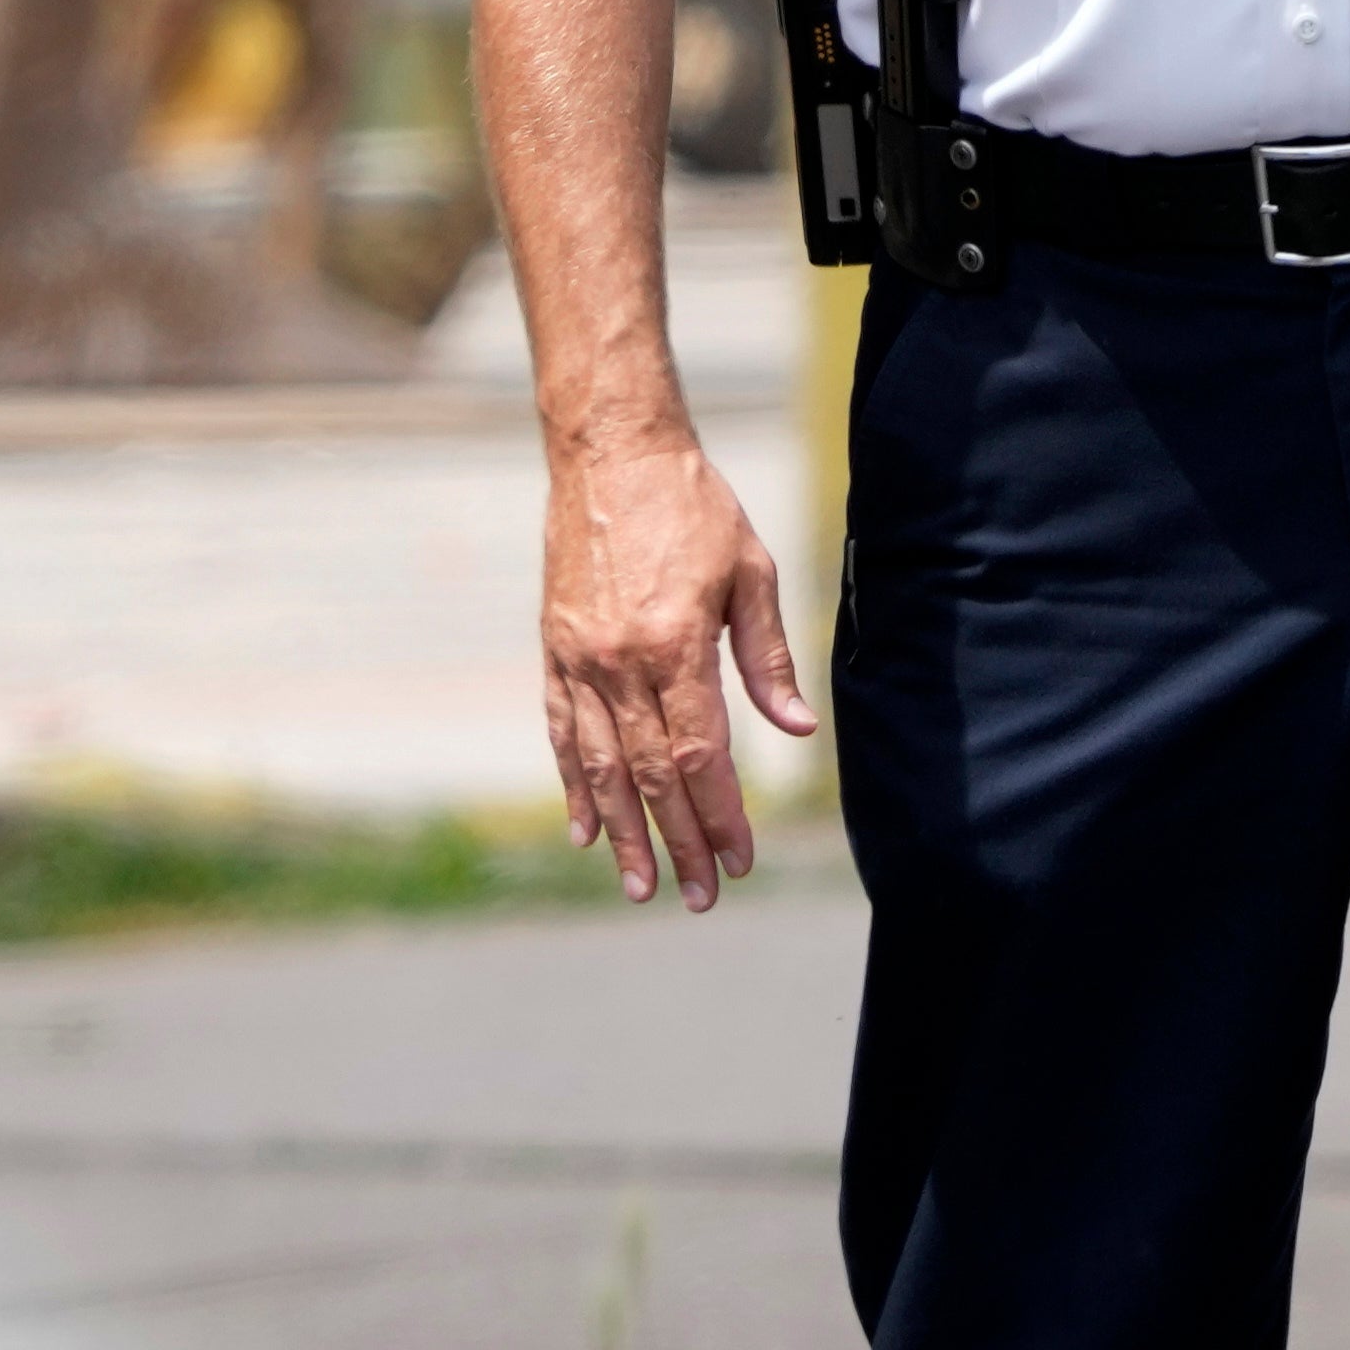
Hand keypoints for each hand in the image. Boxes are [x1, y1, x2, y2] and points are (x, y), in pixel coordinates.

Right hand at [541, 413, 807, 905]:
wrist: (610, 452)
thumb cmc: (694, 507)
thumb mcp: (750, 572)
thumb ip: (768, 657)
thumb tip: (796, 729)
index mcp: (674, 646)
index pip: (701, 755)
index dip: (721, 814)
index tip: (739, 859)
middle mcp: (617, 663)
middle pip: (651, 775)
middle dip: (677, 842)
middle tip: (698, 897)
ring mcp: (577, 660)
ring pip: (600, 767)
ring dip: (622, 833)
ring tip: (639, 885)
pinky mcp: (554, 649)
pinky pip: (561, 732)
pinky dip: (572, 785)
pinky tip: (584, 829)